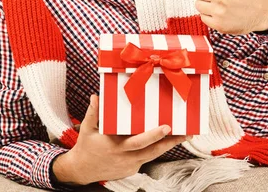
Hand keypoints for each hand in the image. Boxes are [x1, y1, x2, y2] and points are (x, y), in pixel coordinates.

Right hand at [52, 95, 186, 185]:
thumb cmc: (86, 146)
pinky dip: (158, 150)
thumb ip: (93, 112)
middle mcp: (126, 157)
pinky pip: (147, 159)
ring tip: (184, 136)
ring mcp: (130, 165)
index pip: (139, 141)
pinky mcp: (132, 169)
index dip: (153, 135)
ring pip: (153, 155)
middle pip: (153, 151)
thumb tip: (96, 96)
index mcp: (116, 146)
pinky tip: (168, 141)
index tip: (167, 127)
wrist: (82, 170)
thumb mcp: (87, 128)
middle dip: (170, 142)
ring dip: (169, 146)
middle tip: (186, 132)